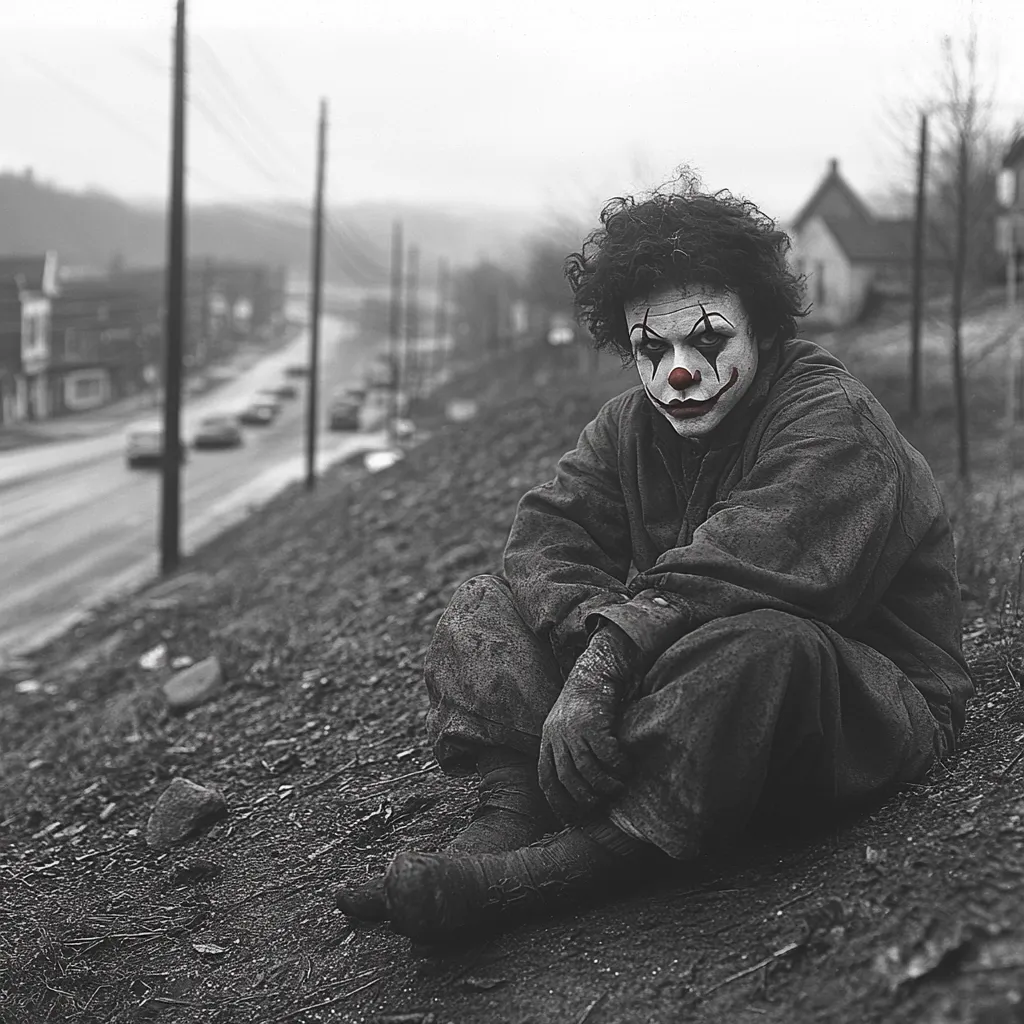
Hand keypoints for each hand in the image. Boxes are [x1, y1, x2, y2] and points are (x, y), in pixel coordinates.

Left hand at [538, 624, 637, 822]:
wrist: (598, 665)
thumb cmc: (589, 699)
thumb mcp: (569, 723)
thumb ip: (570, 747)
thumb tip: (583, 783)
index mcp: (547, 738)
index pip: (547, 779)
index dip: (559, 802)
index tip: (574, 817)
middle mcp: (556, 734)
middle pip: (567, 779)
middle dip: (586, 797)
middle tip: (603, 802)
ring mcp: (573, 728)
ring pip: (586, 770)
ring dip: (605, 784)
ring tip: (619, 787)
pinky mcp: (593, 721)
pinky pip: (606, 753)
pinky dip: (618, 765)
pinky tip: (627, 766)